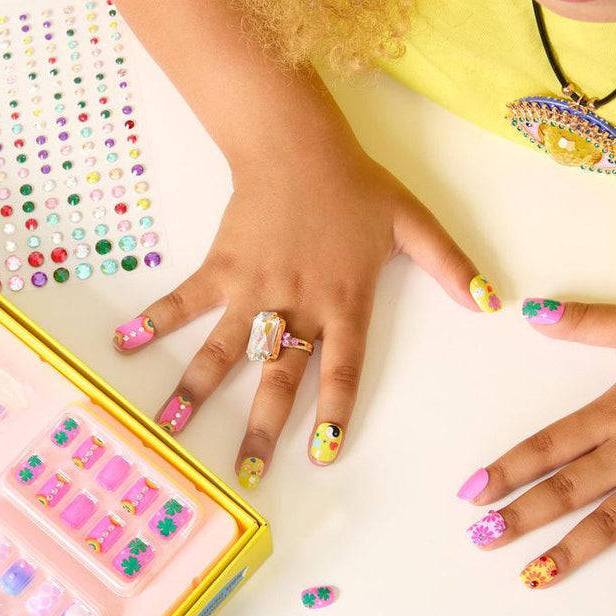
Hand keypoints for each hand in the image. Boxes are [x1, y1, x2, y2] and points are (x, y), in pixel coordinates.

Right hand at [114, 137, 490, 487]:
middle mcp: (297, 304)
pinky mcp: (222, 268)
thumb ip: (450, 264)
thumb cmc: (353, 184)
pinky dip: (156, 321)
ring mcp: (254, 288)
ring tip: (171, 429)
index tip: (319, 454)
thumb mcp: (412, 221)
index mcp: (344, 301)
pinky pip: (186, 300)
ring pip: (226, 349)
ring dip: (198, 390)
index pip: (341, 368)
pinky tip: (124, 345)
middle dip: (261, 428)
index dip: (331, 412)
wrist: (296, 142)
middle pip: (278, 376)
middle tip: (244, 474)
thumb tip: (491, 302)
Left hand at [460, 298, 615, 603]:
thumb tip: (532, 313)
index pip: (549, 447)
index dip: (507, 469)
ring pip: (615, 522)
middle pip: (570, 489)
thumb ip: (588, 323)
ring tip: (533, 576)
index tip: (471, 492)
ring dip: (571, 551)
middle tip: (482, 539)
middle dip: (524, 516)